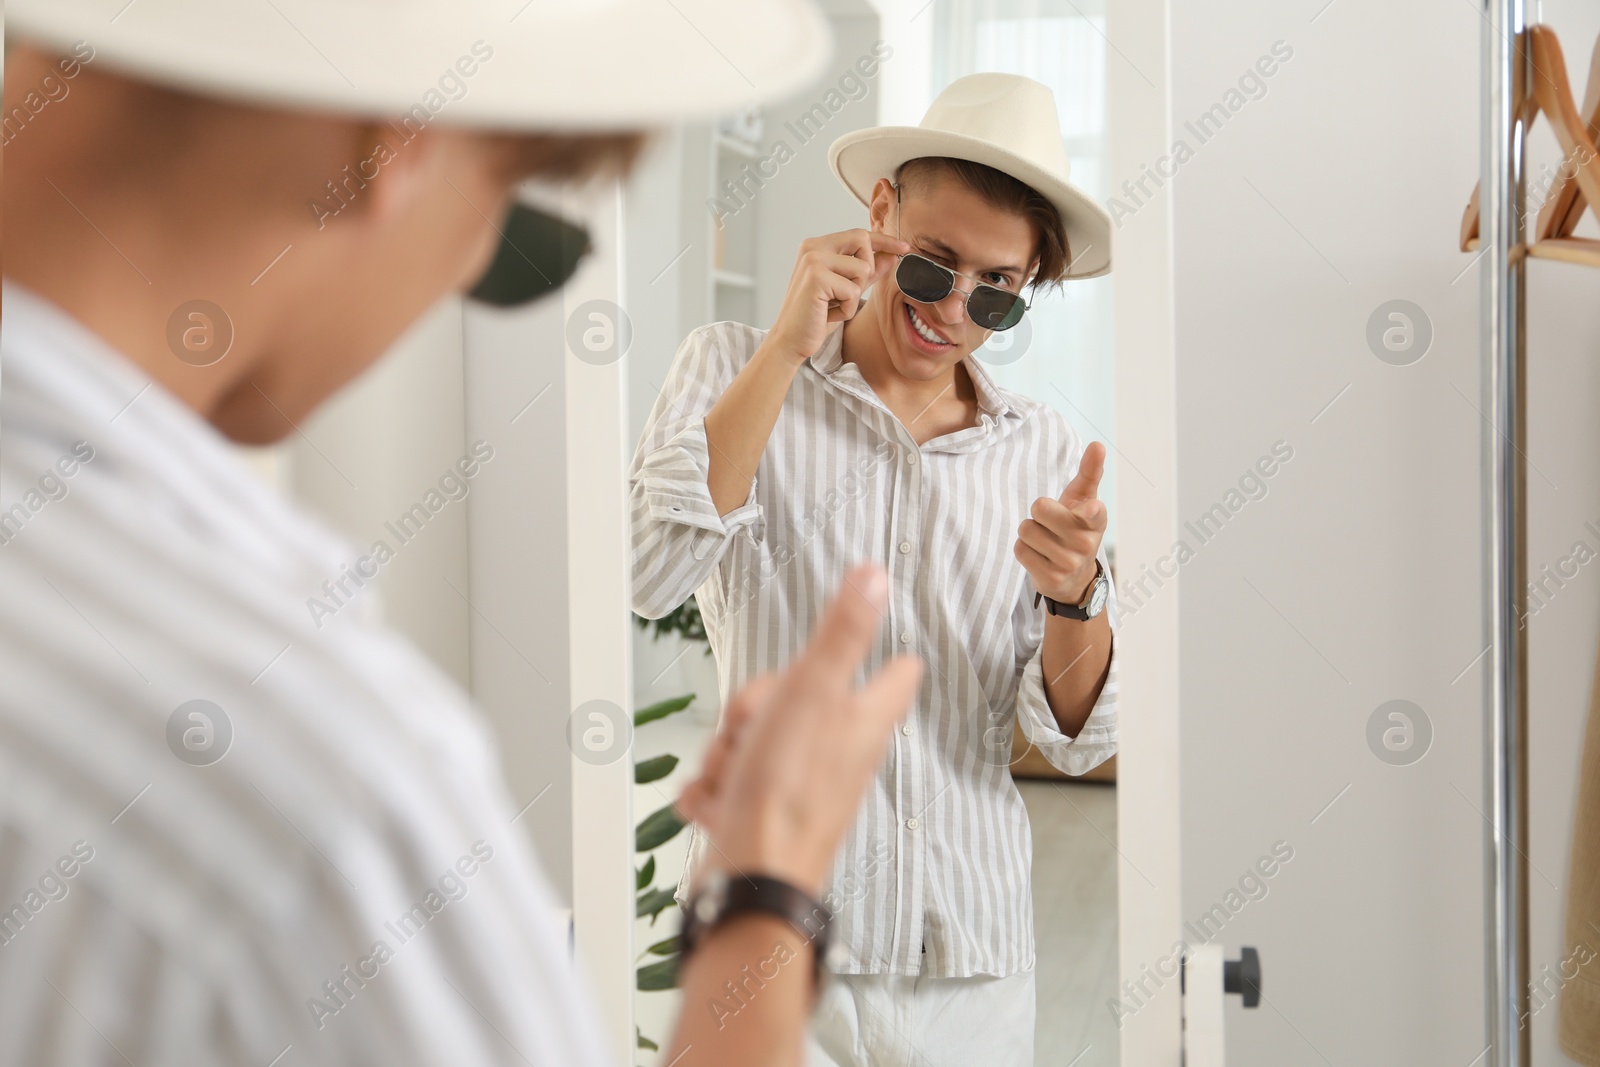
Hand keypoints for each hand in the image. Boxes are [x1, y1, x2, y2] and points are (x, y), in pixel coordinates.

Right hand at [674, 564, 922, 897]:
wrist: (752, 876)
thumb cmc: (787, 790)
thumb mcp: (813, 689)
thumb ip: (844, 631)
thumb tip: (875, 577)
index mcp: (865, 719)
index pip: (895, 674)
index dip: (875, 652)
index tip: (849, 646)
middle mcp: (842, 754)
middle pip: (797, 701)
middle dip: (756, 706)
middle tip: (751, 725)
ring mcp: (804, 788)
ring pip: (757, 741)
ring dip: (728, 751)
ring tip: (731, 773)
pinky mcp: (768, 816)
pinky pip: (733, 783)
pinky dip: (715, 789)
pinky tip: (716, 801)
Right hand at [764, 229, 908, 364]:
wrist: (791, 340)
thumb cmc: (817, 316)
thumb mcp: (846, 290)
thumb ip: (867, 272)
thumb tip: (892, 256)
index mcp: (817, 246)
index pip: (858, 235)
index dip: (884, 240)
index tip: (904, 248)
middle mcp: (813, 247)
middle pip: (862, 241)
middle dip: (866, 271)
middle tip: (847, 293)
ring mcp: (813, 260)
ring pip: (862, 269)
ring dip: (855, 295)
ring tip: (834, 305)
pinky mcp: (817, 278)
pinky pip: (853, 291)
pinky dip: (847, 309)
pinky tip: (828, 313)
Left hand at [1015, 441, 1107, 604]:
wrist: (1075, 578)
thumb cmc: (1075, 527)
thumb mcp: (1084, 499)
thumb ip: (1090, 472)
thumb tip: (1098, 444)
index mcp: (1096, 519)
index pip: (1094, 512)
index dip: (1090, 510)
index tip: (1091, 508)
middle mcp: (1085, 543)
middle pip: (1039, 508)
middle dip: (1038, 512)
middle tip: (1051, 523)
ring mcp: (1069, 563)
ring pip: (1026, 530)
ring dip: (1030, 532)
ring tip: (1046, 541)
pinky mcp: (1052, 579)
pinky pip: (1020, 550)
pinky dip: (1024, 550)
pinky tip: (1040, 556)